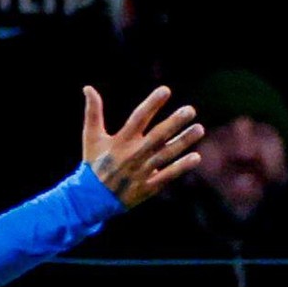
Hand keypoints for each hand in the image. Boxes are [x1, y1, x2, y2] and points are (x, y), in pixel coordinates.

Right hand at [84, 84, 202, 206]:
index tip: (166, 90)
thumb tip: (88, 87)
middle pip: (157, 136)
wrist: (91, 199)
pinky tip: (196, 157)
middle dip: (174, 122)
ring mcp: (141, 171)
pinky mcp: (147, 187)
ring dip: (183, 142)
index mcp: (120, 140)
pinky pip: (167, 175)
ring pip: (166, 154)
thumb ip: (93, 112)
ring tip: (199, 129)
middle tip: (190, 110)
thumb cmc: (94, 163)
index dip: (152, 104)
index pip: (138, 118)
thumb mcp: (91, 137)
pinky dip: (181, 167)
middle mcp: (133, 154)